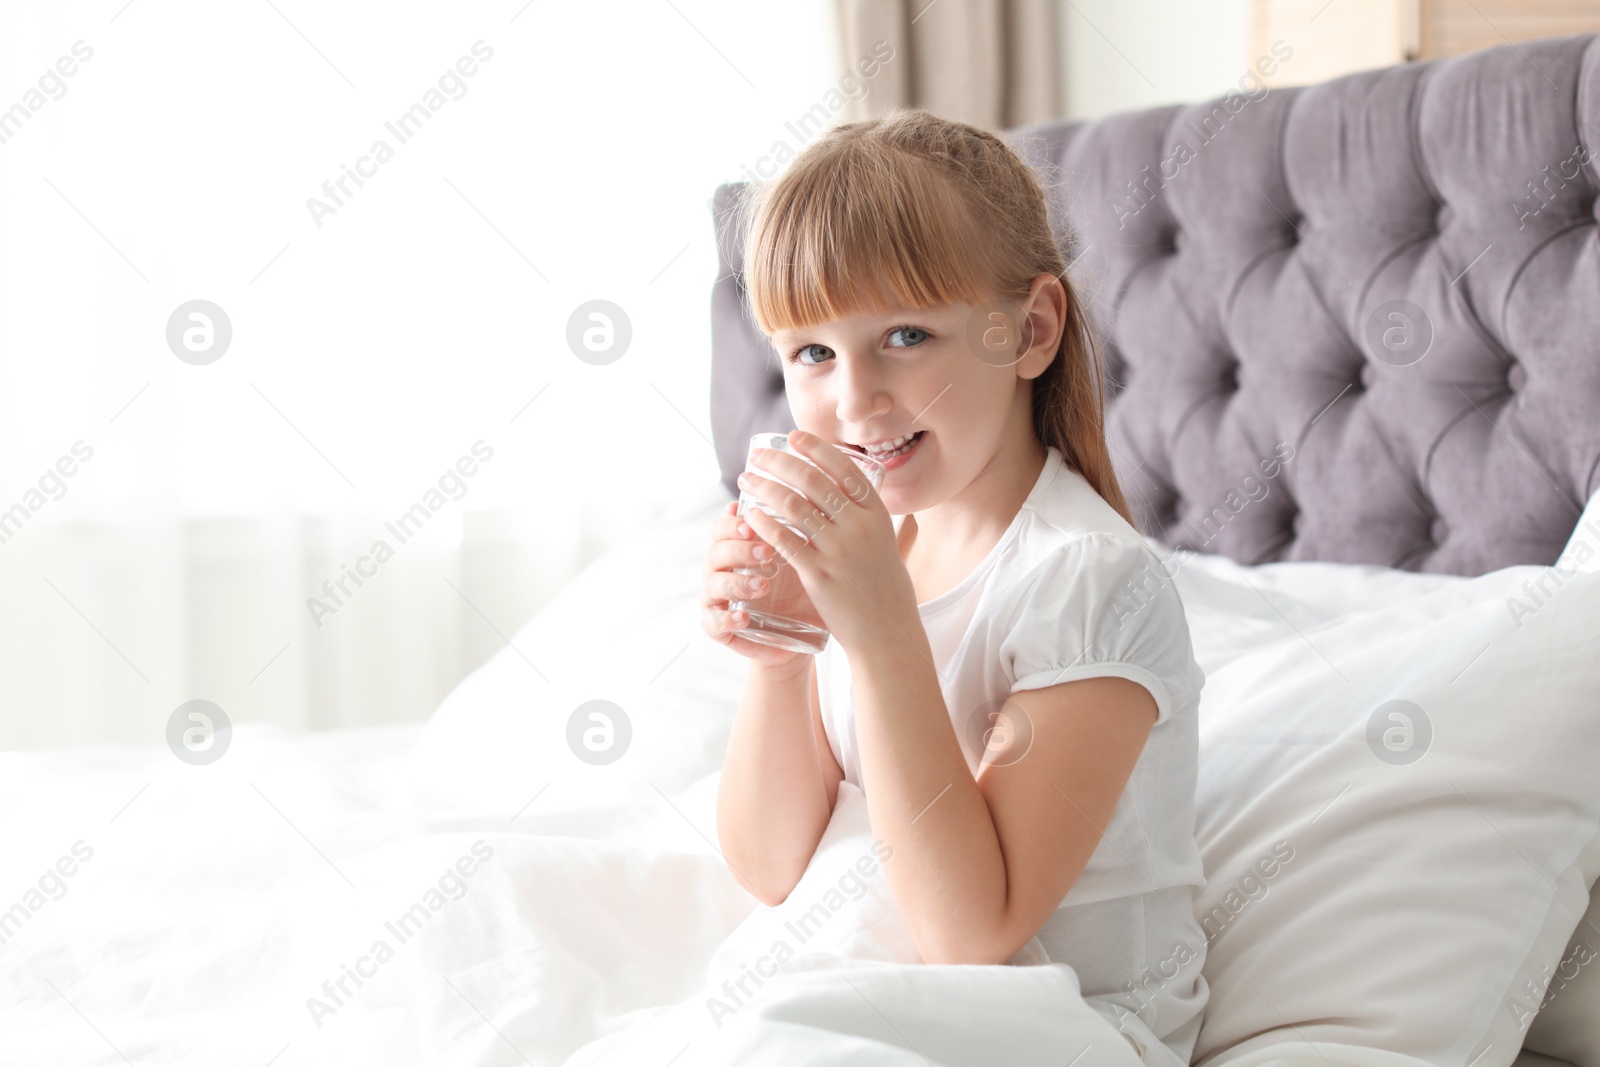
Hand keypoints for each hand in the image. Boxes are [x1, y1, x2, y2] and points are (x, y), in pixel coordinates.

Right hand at [700, 499, 823, 671]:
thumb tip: (820, 488)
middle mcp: (722, 568)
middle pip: (715, 550)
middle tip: (766, 552)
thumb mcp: (806, 556)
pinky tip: (744, 617)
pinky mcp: (718, 626)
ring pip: (711, 583)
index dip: (733, 522)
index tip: (753, 521)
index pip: (724, 525)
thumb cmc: (804, 586)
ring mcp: (717, 597)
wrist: (804, 631)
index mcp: (737, 545)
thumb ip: (802, 528)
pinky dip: (726, 619)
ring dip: (735, 582)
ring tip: (761, 585)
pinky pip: (712, 621)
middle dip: (738, 549)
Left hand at [736, 430, 918, 652]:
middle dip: (780, 462)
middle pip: (813, 480)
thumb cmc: (882, 586)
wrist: (887, 632)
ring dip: (765, 487)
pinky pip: (785, 540)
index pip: (844, 468)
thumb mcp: (883, 542)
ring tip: (746, 480)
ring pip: (794, 506)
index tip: (792, 436)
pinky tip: (749, 514)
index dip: (816, 448)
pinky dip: (763, 523)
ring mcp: (839, 550)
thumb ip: (862, 516)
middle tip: (758, 455)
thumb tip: (839, 488)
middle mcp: (859, 527)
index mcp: (877, 514)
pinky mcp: (819, 574)